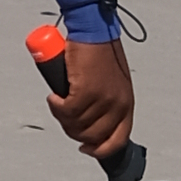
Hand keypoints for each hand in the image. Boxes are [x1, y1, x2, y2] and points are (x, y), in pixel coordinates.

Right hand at [51, 40, 135, 155]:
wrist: (93, 30)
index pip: (117, 140)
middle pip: (90, 136)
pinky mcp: (86, 91)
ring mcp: (103, 99)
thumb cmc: (100, 51)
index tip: (85, 147)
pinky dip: (56, 105)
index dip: (99, 149)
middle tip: (63, 114)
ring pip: (75, 124)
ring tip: (58, 99)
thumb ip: (105, 104)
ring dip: (62, 115)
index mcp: (126, 104)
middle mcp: (117, 105)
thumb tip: (87, 121)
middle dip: (72, 130)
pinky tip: (55, 96)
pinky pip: (66, 111)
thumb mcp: (111, 84)